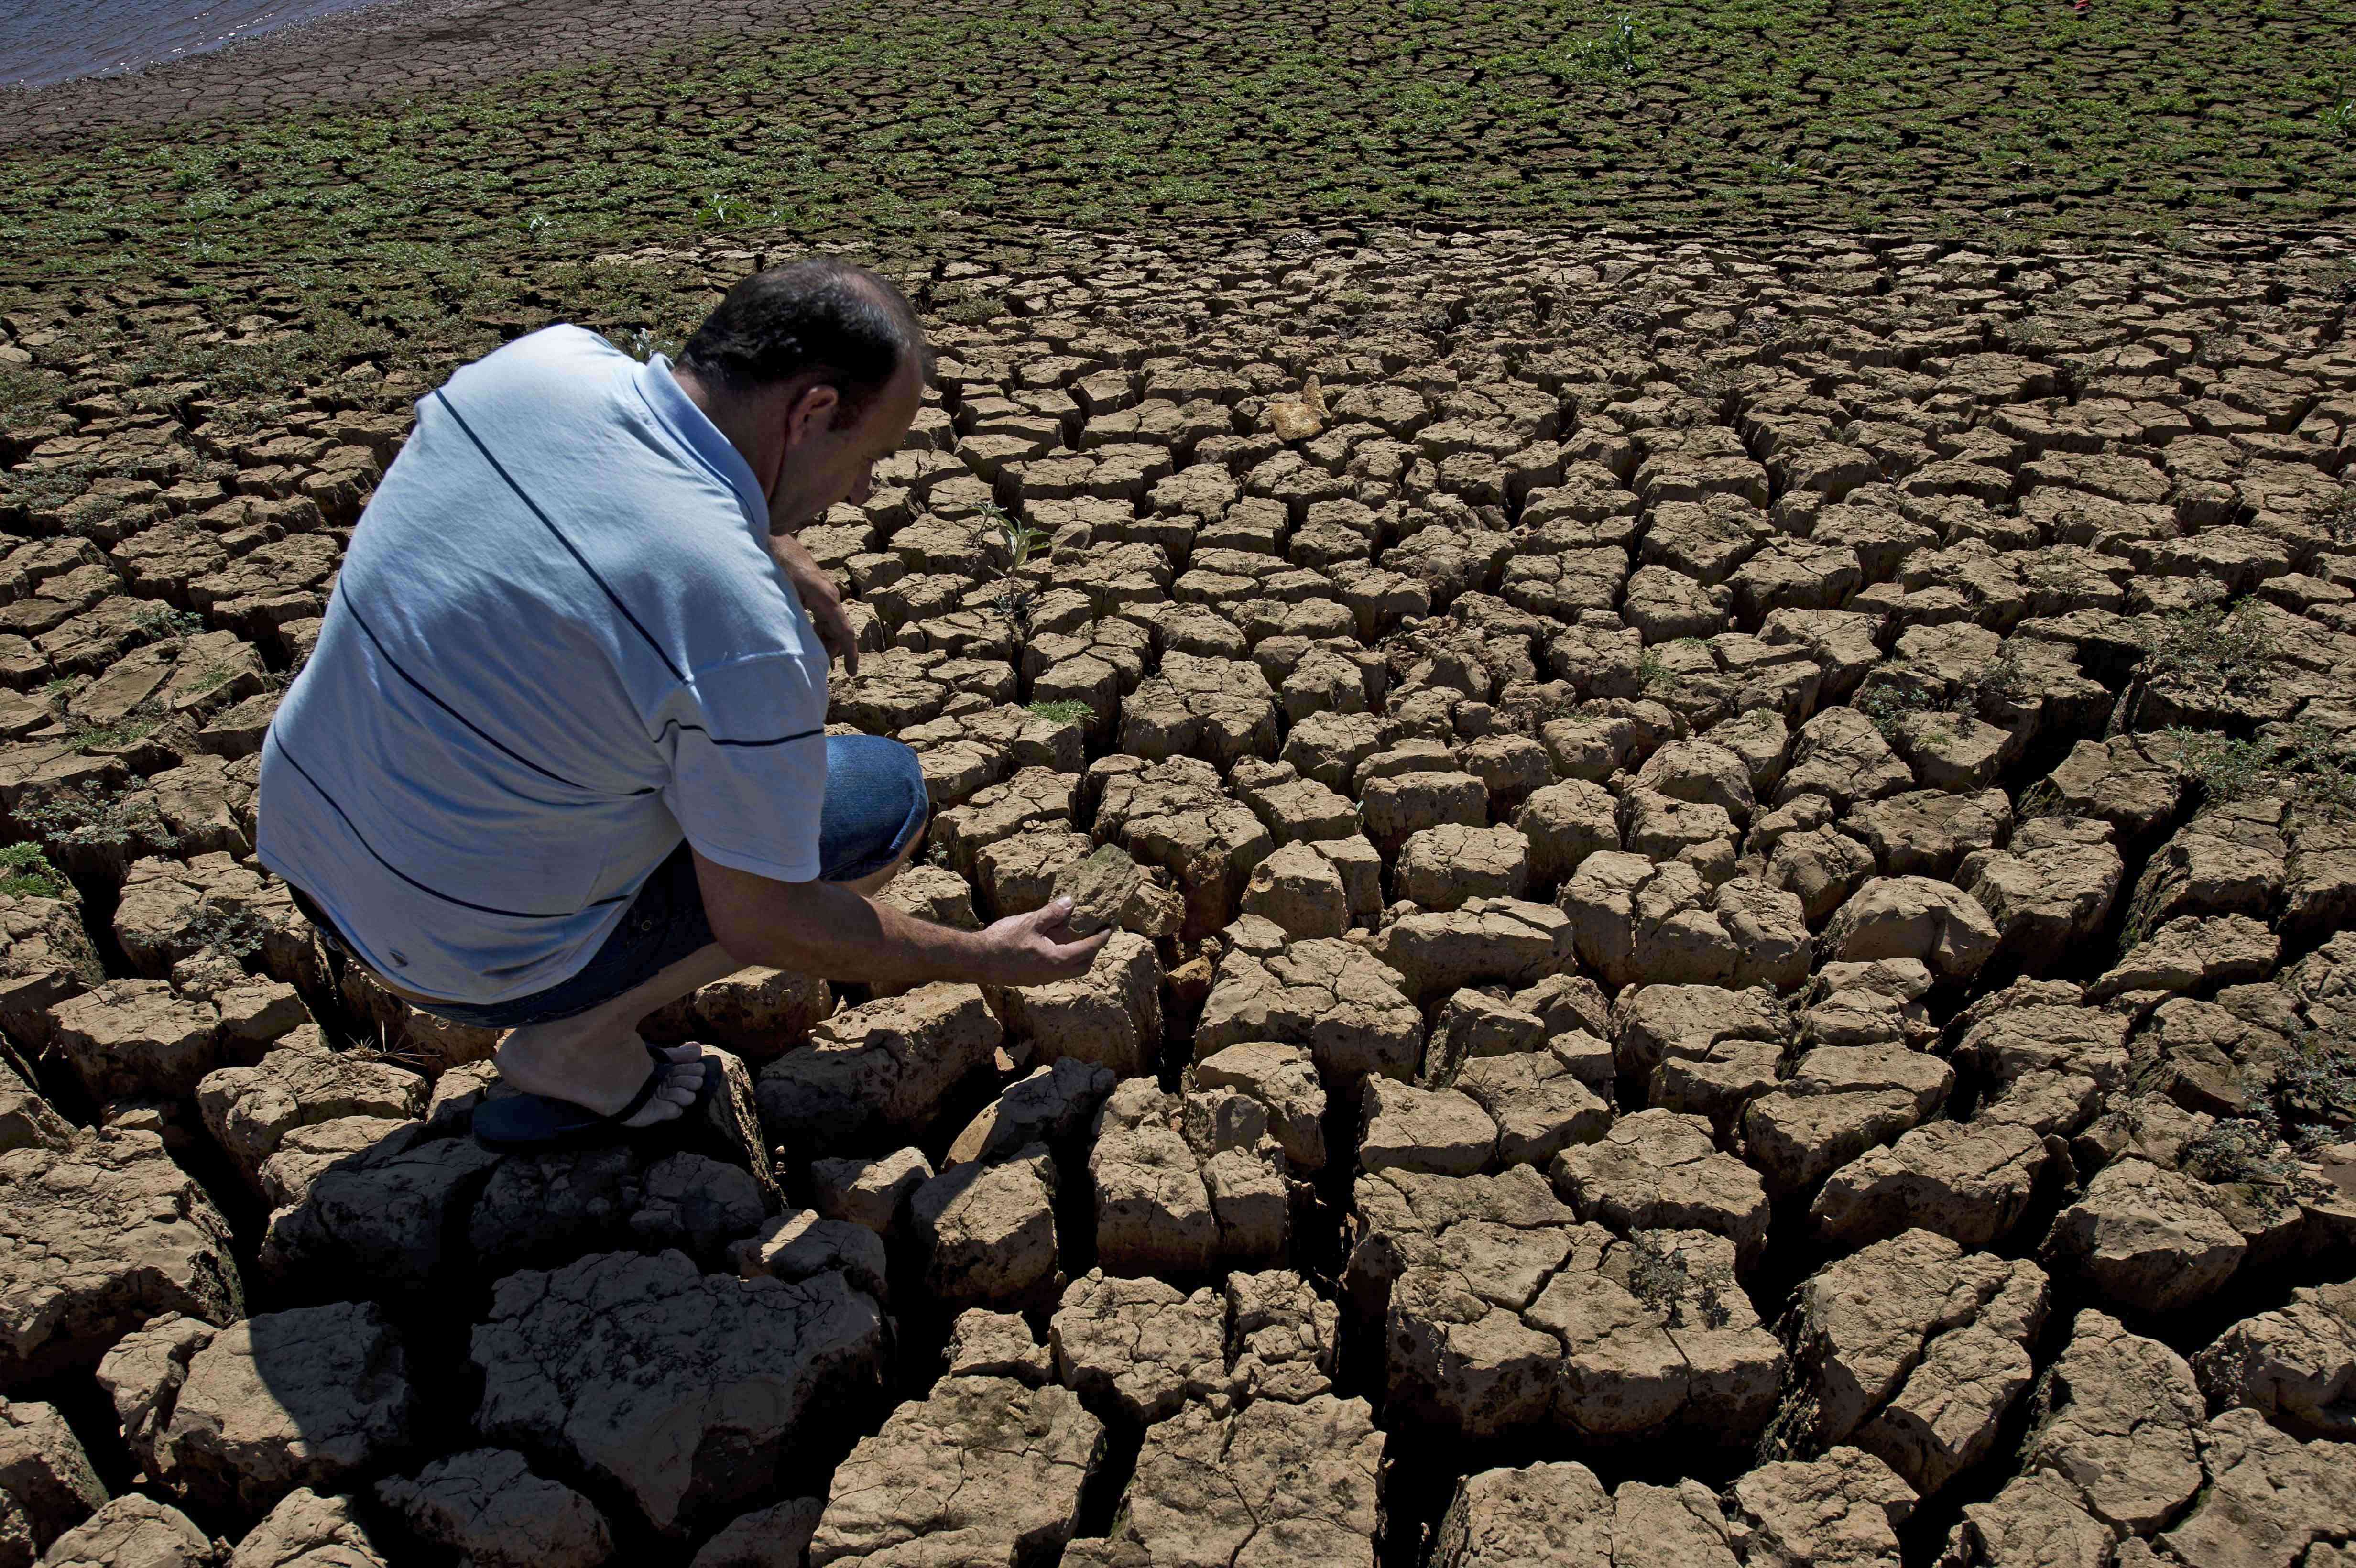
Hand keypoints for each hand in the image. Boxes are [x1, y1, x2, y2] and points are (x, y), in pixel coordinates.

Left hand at [770, 530, 860, 676]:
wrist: (769, 535)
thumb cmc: (774, 563)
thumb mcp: (783, 595)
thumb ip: (796, 620)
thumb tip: (802, 648)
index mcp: (825, 598)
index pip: (844, 631)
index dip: (850, 654)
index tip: (852, 673)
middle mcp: (829, 595)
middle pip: (838, 631)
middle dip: (831, 650)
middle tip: (817, 668)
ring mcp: (822, 591)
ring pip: (830, 624)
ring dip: (822, 640)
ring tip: (809, 655)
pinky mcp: (814, 589)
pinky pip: (822, 615)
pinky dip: (817, 629)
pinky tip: (806, 637)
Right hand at [975, 896, 1111, 986]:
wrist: (977, 961)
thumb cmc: (1003, 941)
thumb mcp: (1029, 922)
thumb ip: (1052, 913)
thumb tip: (1070, 902)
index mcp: (1057, 959)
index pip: (1088, 949)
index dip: (1101, 938)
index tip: (1109, 928)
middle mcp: (1053, 973)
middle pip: (1083, 966)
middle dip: (1092, 951)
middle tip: (1094, 935)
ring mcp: (1042, 979)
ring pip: (1068, 971)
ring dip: (1076, 957)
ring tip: (1074, 939)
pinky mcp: (1031, 979)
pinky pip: (1054, 971)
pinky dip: (1061, 959)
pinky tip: (1051, 946)